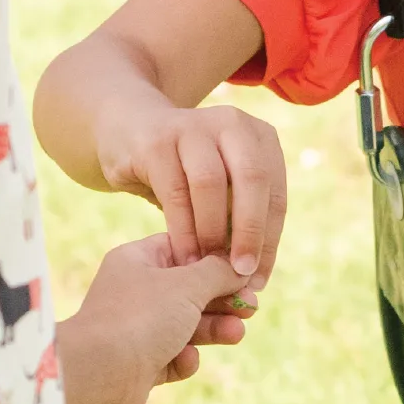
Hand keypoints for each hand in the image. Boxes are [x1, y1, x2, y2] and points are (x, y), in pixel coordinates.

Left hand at [58, 235, 250, 403]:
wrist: (100, 373)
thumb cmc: (141, 317)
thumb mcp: (188, 285)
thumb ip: (219, 272)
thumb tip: (241, 267)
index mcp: (138, 261)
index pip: (183, 249)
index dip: (216, 258)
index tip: (245, 269)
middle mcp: (135, 292)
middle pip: (190, 290)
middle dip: (222, 300)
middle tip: (252, 307)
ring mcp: (137, 328)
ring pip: (187, 325)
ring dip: (214, 329)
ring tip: (236, 334)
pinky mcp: (141, 363)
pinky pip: (174, 356)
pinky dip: (184, 358)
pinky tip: (185, 358)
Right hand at [90, 89, 289, 282]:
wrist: (129, 129)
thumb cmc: (184, 171)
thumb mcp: (220, 187)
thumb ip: (238, 220)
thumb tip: (253, 278)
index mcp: (258, 136)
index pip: (275, 193)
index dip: (270, 240)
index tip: (257, 279)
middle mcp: (231, 124)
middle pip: (252, 180)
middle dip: (250, 233)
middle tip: (240, 273)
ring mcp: (193, 127)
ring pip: (211, 183)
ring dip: (211, 232)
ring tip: (205, 267)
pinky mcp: (157, 140)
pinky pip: (174, 191)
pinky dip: (182, 229)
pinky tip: (182, 256)